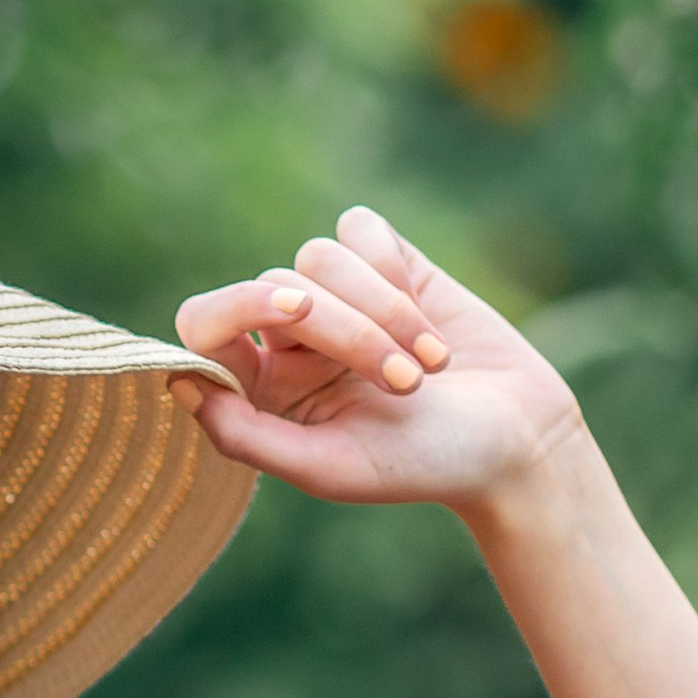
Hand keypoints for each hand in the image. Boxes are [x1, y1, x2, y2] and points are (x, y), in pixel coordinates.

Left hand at [172, 206, 583, 518]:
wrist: (518, 441)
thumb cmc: (420, 466)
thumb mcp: (326, 468)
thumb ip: (243, 435)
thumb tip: (178, 383)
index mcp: (257, 386)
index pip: (204, 323)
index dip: (236, 307)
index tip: (293, 319)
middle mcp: (285, 338)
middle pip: (275, 289)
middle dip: (345, 330)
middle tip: (405, 383)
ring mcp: (335, 296)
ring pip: (317, 257)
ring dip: (383, 311)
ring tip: (431, 368)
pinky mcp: (387, 263)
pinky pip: (358, 230)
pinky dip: (393, 268)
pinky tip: (430, 319)